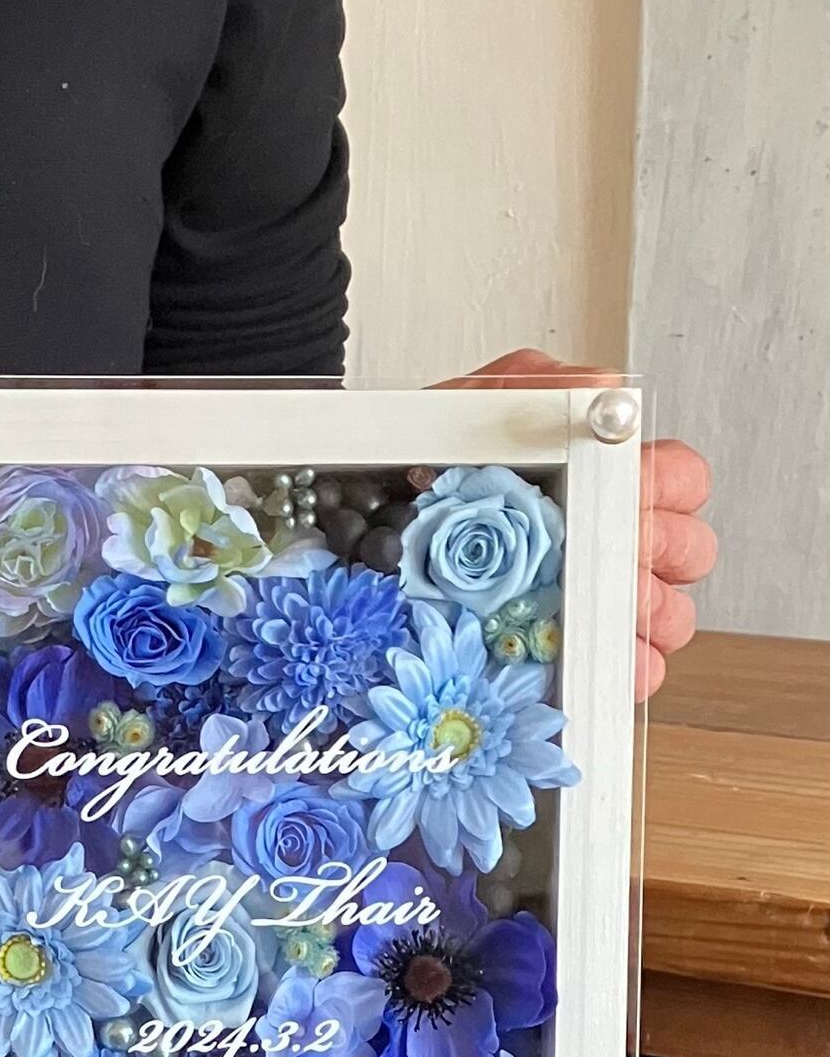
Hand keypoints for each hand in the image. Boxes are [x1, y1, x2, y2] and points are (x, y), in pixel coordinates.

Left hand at [451, 350, 715, 698]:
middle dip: (662, 558)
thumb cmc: (431, 458)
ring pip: (669, 613)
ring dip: (650, 620)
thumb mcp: (473, 406)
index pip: (681, 481)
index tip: (631, 501)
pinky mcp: (567, 644)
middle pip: (687, 550)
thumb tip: (602, 392)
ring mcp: (597, 592)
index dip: (668, 493)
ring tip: (613, 620)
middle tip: (619, 562)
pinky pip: (624, 665)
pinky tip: (602, 667)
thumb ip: (534, 386)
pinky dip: (623, 670)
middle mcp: (615, 533)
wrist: (369, 512)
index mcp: (608, 472)